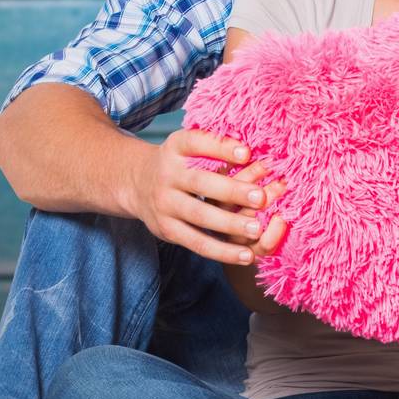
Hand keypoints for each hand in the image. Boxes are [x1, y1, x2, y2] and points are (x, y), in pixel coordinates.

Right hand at [123, 128, 286, 265]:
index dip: (220, 147)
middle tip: (261, 197)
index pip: (196, 142)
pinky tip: (247, 255)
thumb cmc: (179, 162)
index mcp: (176, 148)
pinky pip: (197, 243)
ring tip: (257, 229)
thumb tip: (254, 151)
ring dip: (230, 224)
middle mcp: (167, 175)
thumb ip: (215, 145)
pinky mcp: (167, 230)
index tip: (247, 153)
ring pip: (200, 216)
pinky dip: (223, 251)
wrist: (137, 184)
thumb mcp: (188, 145)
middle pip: (200, 183)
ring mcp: (165, 205)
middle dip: (232, 191)